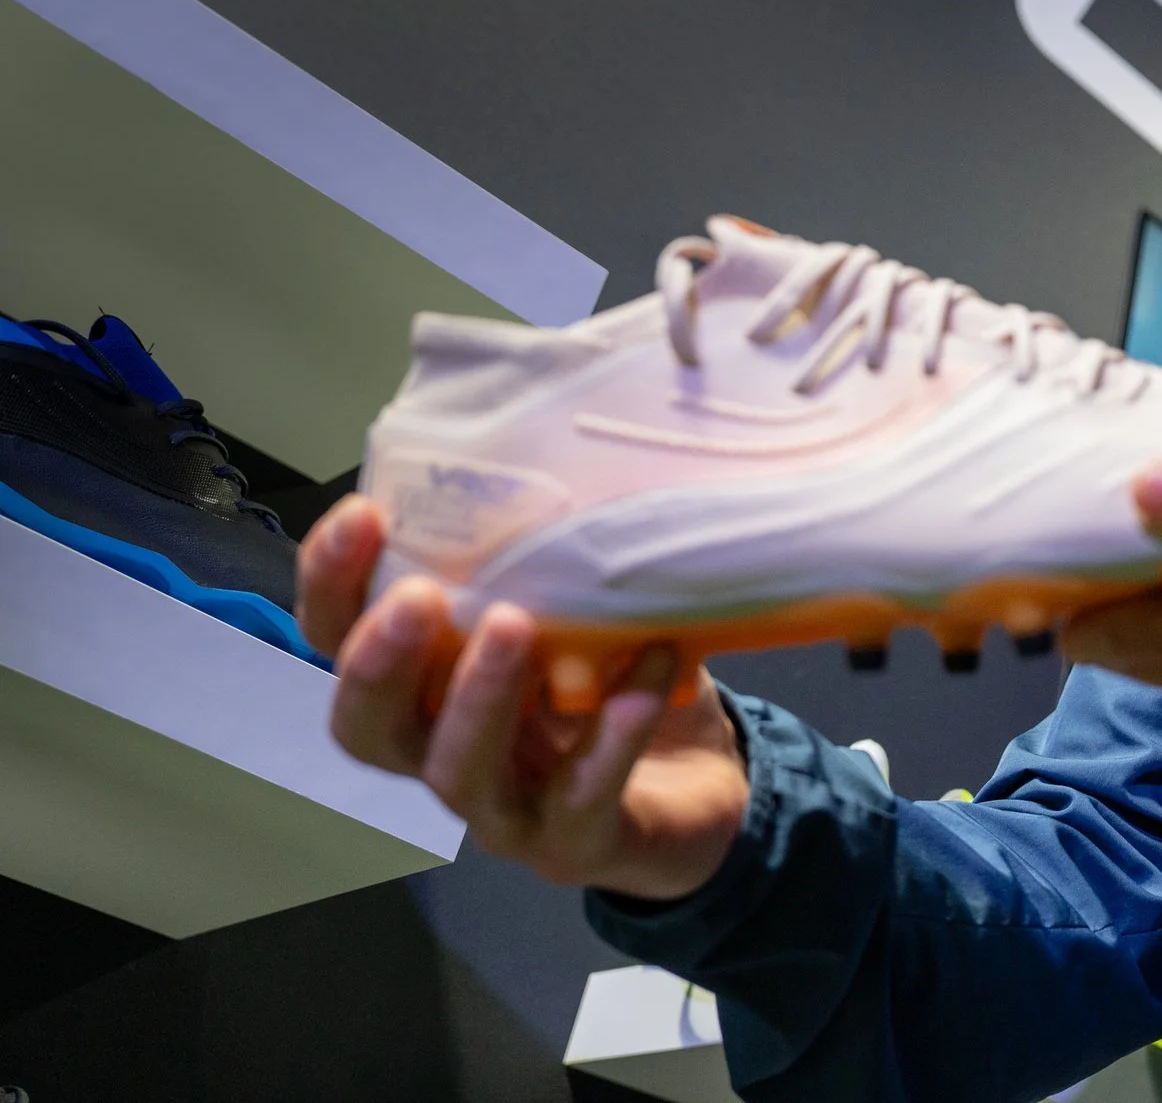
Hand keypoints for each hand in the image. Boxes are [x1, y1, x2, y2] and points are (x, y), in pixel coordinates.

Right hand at [298, 495, 749, 901]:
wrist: (700, 788)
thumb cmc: (615, 686)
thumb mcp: (579, 610)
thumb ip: (547, 558)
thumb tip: (558, 447)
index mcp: (427, 688)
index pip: (341, 643)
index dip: (332, 587)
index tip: (363, 512)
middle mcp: (443, 752)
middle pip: (368, 727)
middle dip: (378, 662)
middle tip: (418, 597)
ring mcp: (505, 810)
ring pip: (455, 772)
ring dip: (478, 698)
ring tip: (515, 625)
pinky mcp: (577, 844)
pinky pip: (580, 800)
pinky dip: (609, 740)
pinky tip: (645, 678)